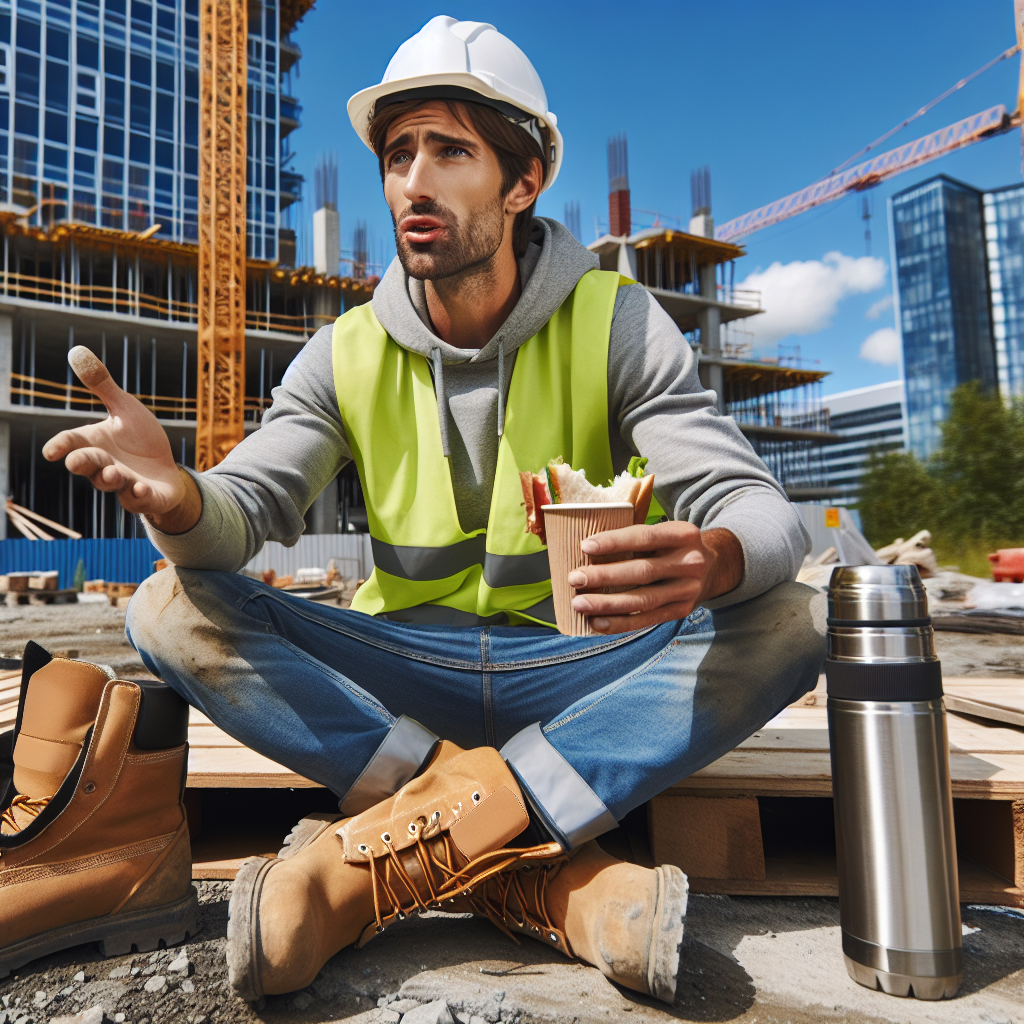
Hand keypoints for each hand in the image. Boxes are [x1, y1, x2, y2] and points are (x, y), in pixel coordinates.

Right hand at [42, 347, 198, 529]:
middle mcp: (104, 465)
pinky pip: (138, 500)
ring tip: (116, 474)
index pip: (71, 442)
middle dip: (82, 464)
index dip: (59, 446)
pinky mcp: (145, 497)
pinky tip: (142, 488)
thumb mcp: (125, 408)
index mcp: (95, 442)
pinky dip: (138, 495)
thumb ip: (102, 385)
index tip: (51, 452)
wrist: (166, 469)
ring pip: (109, 484)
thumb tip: (76, 351)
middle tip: (76, 462)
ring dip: (110, 480)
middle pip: (86, 465)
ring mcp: (123, 483)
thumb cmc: (140, 437)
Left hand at [567, 523, 743, 633]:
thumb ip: (636, 537)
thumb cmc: (673, 546)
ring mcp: (688, 589)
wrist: (714, 567)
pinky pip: (647, 619)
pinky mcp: (681, 610)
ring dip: (607, 604)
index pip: (645, 537)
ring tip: (579, 604)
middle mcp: (689, 563)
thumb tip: (586, 548)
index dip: (614, 542)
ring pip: (643, 600)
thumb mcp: (665, 532)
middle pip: (642, 571)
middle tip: (575, 578)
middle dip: (605, 576)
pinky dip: (620, 623)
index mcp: (683, 534)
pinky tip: (598, 622)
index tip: (585, 546)